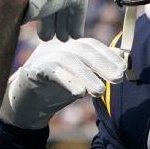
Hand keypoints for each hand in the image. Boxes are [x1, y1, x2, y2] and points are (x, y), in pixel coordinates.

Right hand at [0, 39, 127, 129]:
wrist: (26, 104)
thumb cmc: (55, 89)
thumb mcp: (80, 78)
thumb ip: (98, 67)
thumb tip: (123, 56)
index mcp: (68, 47)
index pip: (91, 44)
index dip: (109, 54)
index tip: (123, 68)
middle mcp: (56, 48)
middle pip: (82, 49)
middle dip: (102, 63)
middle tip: (118, 78)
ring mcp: (43, 58)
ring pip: (68, 60)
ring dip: (87, 75)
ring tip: (100, 91)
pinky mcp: (32, 71)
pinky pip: (51, 72)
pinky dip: (67, 80)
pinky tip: (79, 93)